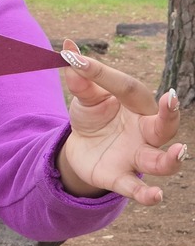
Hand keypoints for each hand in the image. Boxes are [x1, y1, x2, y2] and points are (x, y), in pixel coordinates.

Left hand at [57, 38, 184, 204]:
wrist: (81, 147)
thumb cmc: (94, 114)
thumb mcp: (84, 96)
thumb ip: (80, 78)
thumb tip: (68, 48)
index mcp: (136, 103)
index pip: (125, 86)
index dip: (102, 73)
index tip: (78, 61)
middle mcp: (144, 130)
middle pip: (164, 125)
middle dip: (170, 113)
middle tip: (170, 99)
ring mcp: (135, 155)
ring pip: (159, 160)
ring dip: (170, 159)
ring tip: (178, 153)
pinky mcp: (121, 177)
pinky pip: (137, 187)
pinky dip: (146, 194)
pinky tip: (155, 197)